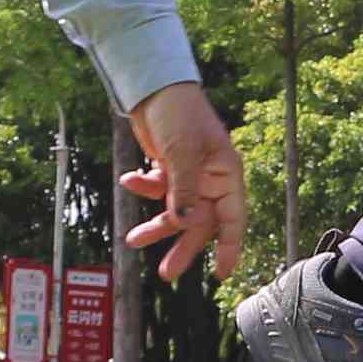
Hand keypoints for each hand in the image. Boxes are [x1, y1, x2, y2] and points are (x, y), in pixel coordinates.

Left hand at [120, 83, 249, 284]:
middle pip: (199, 223)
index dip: (229, 247)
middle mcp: (210, 179)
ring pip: (175, 212)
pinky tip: (130, 179)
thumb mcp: (183, 151)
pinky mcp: (168, 171)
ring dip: (155, 225)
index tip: (222, 273)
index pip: (232, 218)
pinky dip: (142, 188)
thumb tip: (183, 222)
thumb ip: (183, 189)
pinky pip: (157, 191)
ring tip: (133, 240)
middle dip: (182, 246)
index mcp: (226, 174)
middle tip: (167, 273)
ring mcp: (188, 176)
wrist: (153, 88)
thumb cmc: (179, 112)